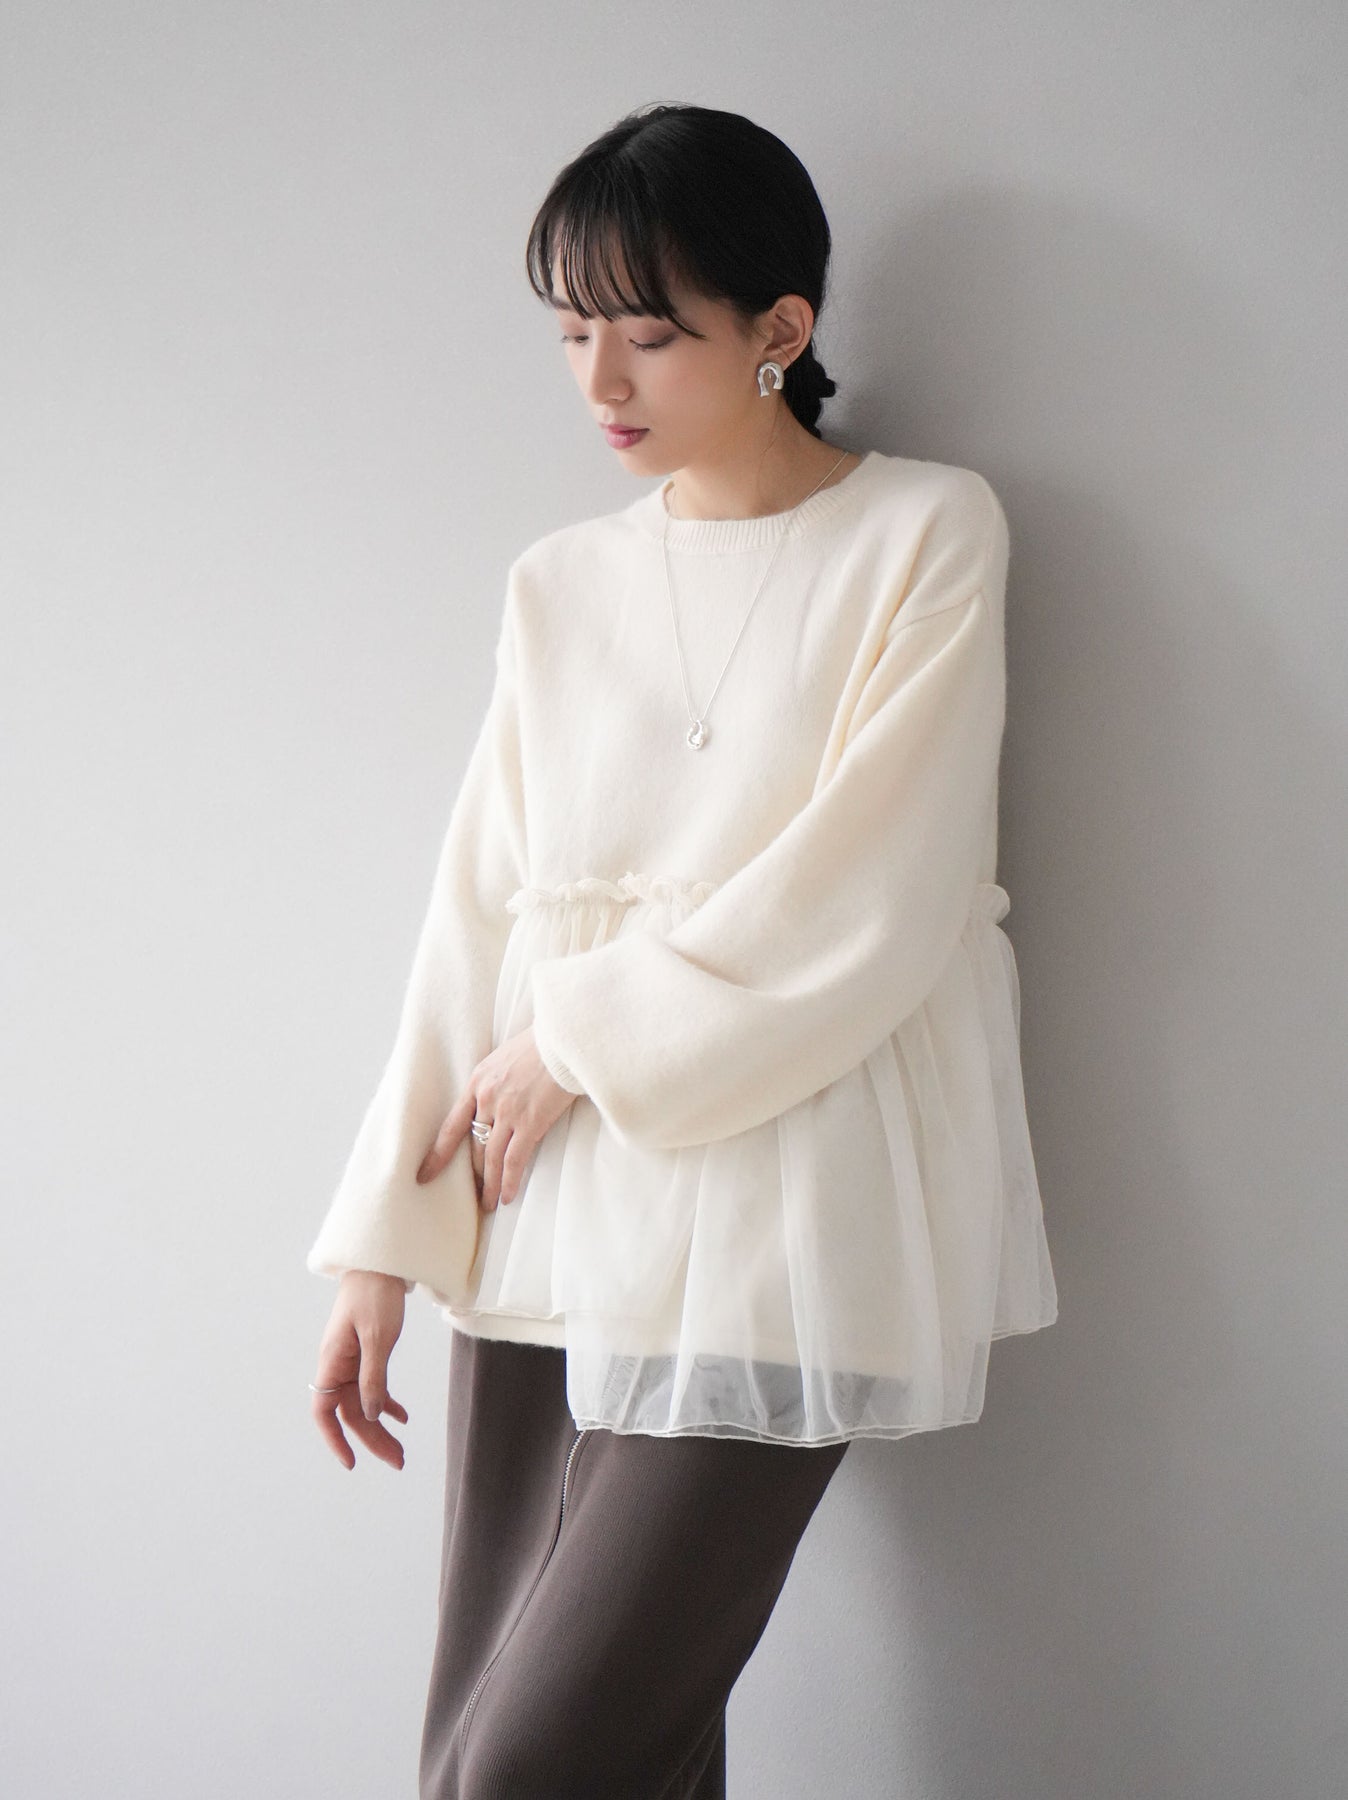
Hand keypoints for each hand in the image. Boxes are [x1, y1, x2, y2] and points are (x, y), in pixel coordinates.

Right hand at [310, 1270, 409, 1470]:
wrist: (380, 1263)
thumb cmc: (375, 1295)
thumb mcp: (377, 1338)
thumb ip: (373, 1377)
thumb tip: (371, 1415)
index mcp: (332, 1362)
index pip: (324, 1411)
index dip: (335, 1439)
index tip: (351, 1462)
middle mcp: (338, 1365)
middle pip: (351, 1412)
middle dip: (372, 1439)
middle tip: (398, 1461)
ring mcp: (351, 1360)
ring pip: (363, 1403)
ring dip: (381, 1426)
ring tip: (401, 1450)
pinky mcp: (365, 1353)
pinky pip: (372, 1386)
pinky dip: (386, 1402)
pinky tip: (402, 1417)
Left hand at [415, 1024, 579, 1211]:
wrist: (566, 1037)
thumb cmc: (543, 1043)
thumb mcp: (507, 1056)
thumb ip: (498, 1080)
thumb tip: (500, 1100)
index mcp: (478, 1080)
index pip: (451, 1125)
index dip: (438, 1154)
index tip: (425, 1174)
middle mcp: (487, 1098)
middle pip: (474, 1146)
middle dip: (473, 1173)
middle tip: (474, 1194)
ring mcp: (507, 1112)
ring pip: (491, 1158)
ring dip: (489, 1185)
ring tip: (488, 1204)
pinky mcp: (530, 1123)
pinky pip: (514, 1160)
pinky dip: (509, 1181)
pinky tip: (506, 1197)